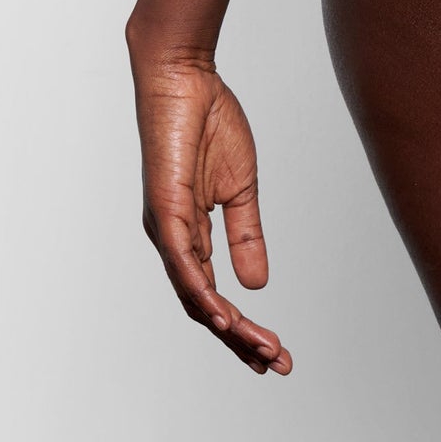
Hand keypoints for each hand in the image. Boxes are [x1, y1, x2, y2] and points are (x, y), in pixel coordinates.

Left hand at [132, 50, 292, 374]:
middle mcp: (171, 241)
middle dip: (239, 340)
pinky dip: (200, 292)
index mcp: (188, 235)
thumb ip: (246, 234)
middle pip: (202, 307)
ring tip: (257, 348)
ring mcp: (165, 228)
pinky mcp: (164, 210)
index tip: (276, 351)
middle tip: (275, 363)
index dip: (243, 327)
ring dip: (226, 326)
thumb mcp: (240, 187)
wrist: (183, 78)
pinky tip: (221, 315)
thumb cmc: (207, 123)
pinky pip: (183, 262)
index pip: (214, 295)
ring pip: (192, 294)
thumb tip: (257, 283)